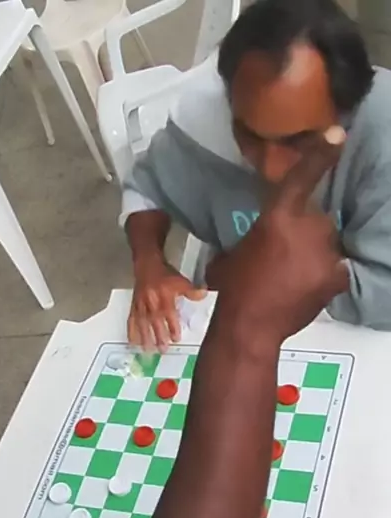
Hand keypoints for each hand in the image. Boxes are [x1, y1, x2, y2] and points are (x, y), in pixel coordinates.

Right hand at [128, 256, 205, 350]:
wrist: (146, 264)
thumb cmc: (164, 275)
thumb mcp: (181, 280)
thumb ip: (191, 290)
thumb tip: (204, 294)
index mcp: (164, 296)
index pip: (168, 313)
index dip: (172, 326)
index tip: (175, 338)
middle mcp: (151, 302)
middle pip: (154, 321)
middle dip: (158, 336)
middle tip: (162, 349)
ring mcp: (141, 305)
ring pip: (142, 323)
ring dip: (145, 337)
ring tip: (147, 351)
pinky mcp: (134, 306)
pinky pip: (131, 320)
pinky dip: (131, 332)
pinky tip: (132, 343)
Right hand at [206, 127, 347, 348]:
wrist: (250, 327)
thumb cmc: (234, 288)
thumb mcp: (236, 251)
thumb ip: (257, 234)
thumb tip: (261, 233)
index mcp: (278, 217)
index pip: (303, 177)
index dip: (321, 154)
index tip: (337, 135)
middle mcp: (307, 228)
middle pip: (317, 218)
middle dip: (305, 231)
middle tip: (285, 255)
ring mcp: (325, 253)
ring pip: (326, 243)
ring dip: (315, 253)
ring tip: (293, 276)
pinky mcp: (336, 276)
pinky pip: (335, 267)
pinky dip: (325, 274)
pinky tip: (307, 287)